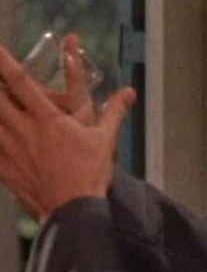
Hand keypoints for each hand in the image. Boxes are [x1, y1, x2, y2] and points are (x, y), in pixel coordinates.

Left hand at [0, 44, 135, 221]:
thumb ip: (115, 111)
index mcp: (47, 118)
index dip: (4, 62)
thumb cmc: (89, 171)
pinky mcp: (4, 170)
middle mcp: (23, 130)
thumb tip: (129, 91)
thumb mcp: (106, 138)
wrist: (72, 209)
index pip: (20, 82)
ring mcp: (10, 151)